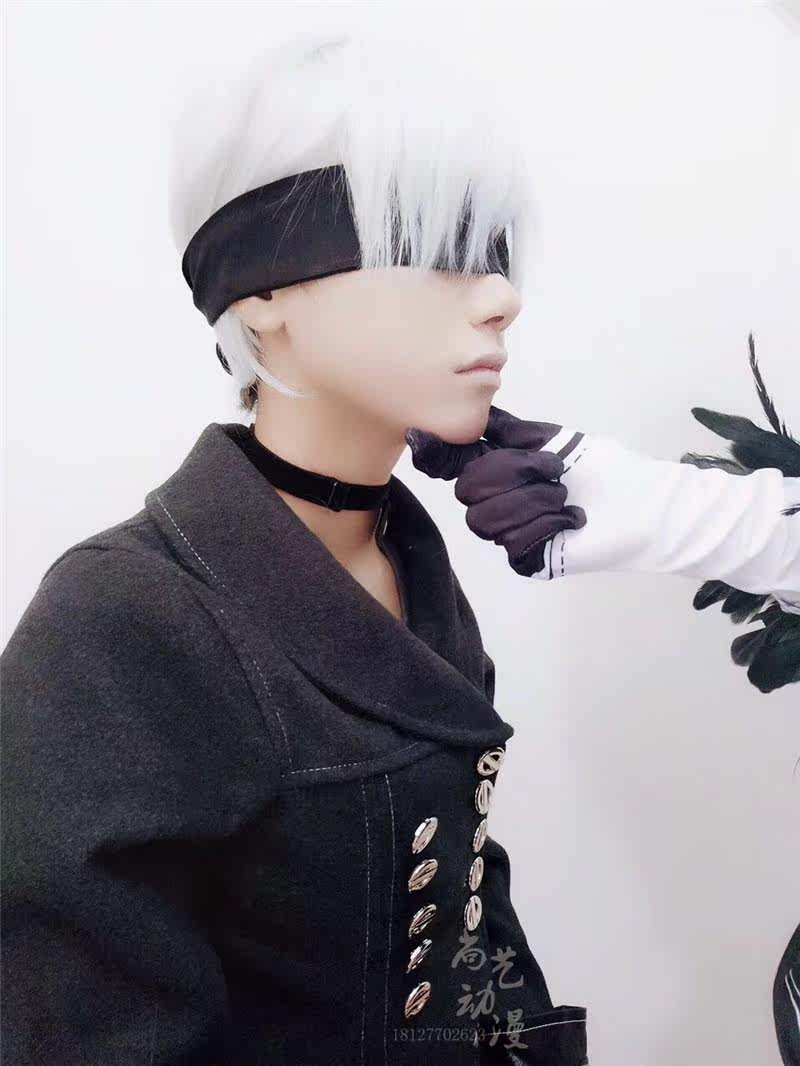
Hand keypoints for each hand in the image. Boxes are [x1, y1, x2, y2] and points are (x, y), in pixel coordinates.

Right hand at [405, 406, 587, 576]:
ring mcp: (508, 534)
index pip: (449, 464)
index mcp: (494, 471)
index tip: (422, 436)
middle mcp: (493, 504)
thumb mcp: (542, 438)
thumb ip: (496, 429)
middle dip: (516, 474)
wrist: (638, 502)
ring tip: (565, 497)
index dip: (435, 454)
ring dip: (536, 501)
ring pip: (489, 520)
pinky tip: (573, 520)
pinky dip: (549, 524)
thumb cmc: (597, 468)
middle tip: (552, 472)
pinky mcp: (526, 559)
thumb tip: (446, 418)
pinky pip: (516, 543)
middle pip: (468, 491)